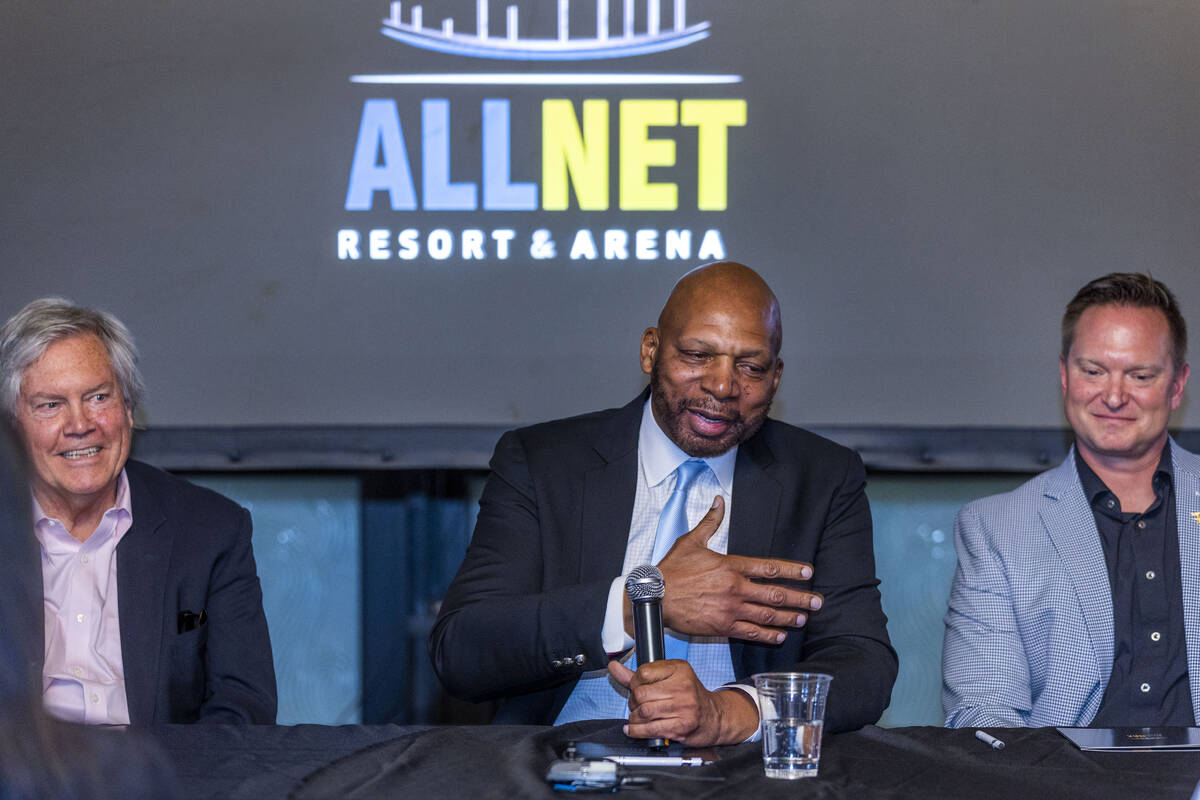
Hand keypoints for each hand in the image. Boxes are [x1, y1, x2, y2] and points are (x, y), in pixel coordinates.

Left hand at [608, 659, 758, 745]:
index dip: (634, 683)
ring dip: (634, 718)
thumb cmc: (689, 696)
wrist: (714, 717)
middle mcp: (683, 686)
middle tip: (635, 706)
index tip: (636, 689)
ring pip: (644, 712)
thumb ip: (639, 675)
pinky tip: (633, 729)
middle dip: (632, 702)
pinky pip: (650, 729)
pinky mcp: (682, 725)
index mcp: (679, 669)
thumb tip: (614, 667)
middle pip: (641, 694)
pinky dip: (636, 731)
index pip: (643, 672)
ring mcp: (684, 706)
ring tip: (636, 718)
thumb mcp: (668, 678)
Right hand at [651, 496, 821, 642]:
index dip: (792, 571)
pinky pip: (751, 632)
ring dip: (788, 617)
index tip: (809, 573)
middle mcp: (735, 588)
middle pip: (775, 594)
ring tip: (804, 619)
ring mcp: (730, 609)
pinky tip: (779, 635)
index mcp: (731, 566)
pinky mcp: (722, 626)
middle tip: (818, 602)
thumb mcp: (691, 541)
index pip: (769, 568)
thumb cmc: (672, 569)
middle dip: (800, 598)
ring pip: (767, 615)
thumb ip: (710, 522)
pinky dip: (767, 634)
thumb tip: (719, 500)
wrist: (654, 597)